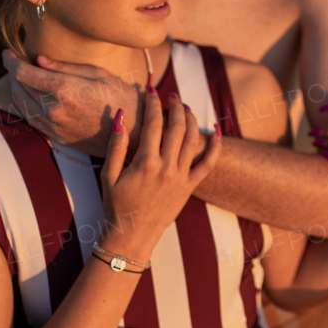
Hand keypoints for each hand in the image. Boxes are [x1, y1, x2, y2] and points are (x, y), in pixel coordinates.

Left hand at [5, 50, 142, 155]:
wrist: (135, 132)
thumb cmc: (122, 97)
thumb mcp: (98, 74)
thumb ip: (65, 67)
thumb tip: (39, 60)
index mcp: (65, 89)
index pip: (23, 73)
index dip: (11, 61)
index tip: (7, 53)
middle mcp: (55, 109)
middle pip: (19, 87)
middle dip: (14, 71)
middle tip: (15, 61)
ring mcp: (54, 125)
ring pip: (22, 103)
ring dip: (17, 88)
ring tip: (20, 76)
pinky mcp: (56, 137)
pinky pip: (31, 118)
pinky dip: (24, 104)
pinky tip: (28, 95)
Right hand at [100, 88, 222, 261]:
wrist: (132, 235)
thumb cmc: (116, 205)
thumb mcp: (108, 174)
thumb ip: (115, 145)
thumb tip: (119, 115)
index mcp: (145, 163)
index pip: (153, 123)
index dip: (153, 103)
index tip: (150, 91)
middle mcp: (167, 168)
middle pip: (177, 126)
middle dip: (175, 106)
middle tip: (171, 95)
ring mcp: (181, 177)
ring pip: (193, 139)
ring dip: (192, 119)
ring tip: (186, 107)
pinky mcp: (190, 186)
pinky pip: (209, 164)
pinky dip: (216, 146)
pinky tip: (218, 130)